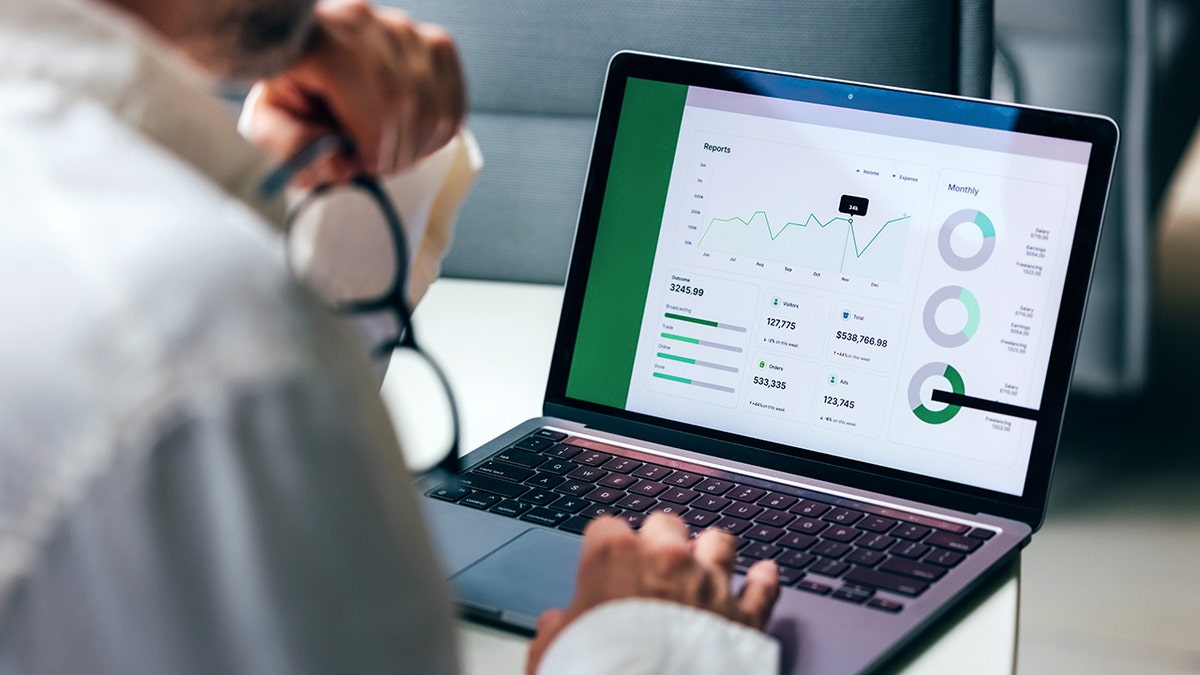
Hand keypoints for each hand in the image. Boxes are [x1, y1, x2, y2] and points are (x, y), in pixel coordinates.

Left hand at [243, 0, 465, 184]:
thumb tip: (341, 167)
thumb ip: (292, 148)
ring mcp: (408, 31)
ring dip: (417, 149)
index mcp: (324, 38)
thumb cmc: (290, 90)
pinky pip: (454, 106)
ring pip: (434, 110)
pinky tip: (412, 140)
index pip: (375, 102)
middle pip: (407, 106)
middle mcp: (372, 24)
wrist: (307, 46)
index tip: (363, 166)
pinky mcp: (435, 44)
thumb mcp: (268, 121)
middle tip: (375, 166)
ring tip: (390, 154)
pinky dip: (438, 136)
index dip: (376, 148)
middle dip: (396, 153)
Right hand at [525, 514, 779, 674]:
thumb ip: (555, 629)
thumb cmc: (600, 672)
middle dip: (659, 541)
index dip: (605, 547)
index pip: (607, 528)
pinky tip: (763, 575)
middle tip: (652, 565)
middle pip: (666, 524)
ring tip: (704, 563)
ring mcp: (710, 584)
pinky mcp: (744, 617)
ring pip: (718, 543)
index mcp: (616, 558)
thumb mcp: (556, 652)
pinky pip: (762, 587)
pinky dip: (763, 581)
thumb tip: (555, 624)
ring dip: (710, 552)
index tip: (605, 563)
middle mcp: (667, 560)